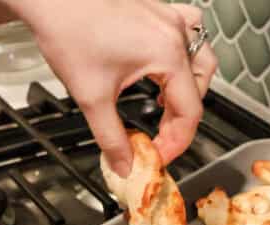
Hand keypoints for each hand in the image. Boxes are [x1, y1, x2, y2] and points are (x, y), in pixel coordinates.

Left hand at [15, 0, 216, 175]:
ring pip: (200, 57)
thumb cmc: (69, 31)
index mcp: (167, 54)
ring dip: (190, 86)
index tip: (159, 155)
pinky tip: (168, 63)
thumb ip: (112, 139)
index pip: (190, 111)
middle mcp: (174, 33)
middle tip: (160, 138)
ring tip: (167, 106)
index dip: (177, 142)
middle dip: (182, 119)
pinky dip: (184, 53)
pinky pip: (189, 30)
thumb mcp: (92, 98)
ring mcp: (167, 17)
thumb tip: (125, 165)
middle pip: (199, 87)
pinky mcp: (156, 11)